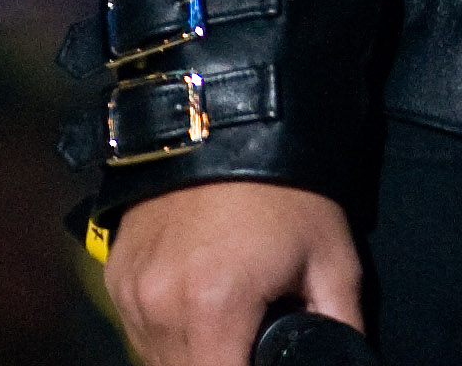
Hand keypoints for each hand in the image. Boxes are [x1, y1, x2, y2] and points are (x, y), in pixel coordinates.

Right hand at [103, 182, 361, 365]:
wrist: (228, 121)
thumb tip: (346, 356)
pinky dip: (166, 329)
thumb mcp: (332, 255)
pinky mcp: (115, 277)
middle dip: (221, 363)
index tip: (264, 358)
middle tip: (252, 338)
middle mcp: (159, 309)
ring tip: (230, 321)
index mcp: (212, 310)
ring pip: (155, 358)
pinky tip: (199, 303)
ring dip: (191, 353)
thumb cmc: (287, 188)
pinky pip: (138, 328)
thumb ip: (340, 324)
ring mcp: (130, 294)